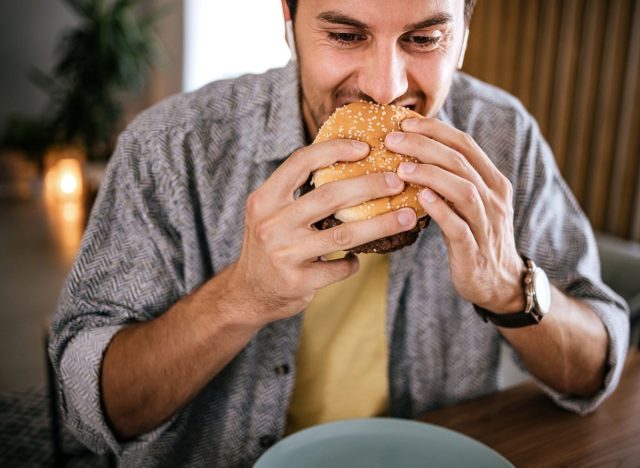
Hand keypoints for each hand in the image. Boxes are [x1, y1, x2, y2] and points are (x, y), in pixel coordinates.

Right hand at [228, 139, 416, 325]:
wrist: (249, 293)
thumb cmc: (269, 244)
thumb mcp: (270, 212)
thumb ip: (297, 191)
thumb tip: (347, 160)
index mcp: (265, 199)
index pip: (300, 162)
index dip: (334, 150)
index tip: (365, 147)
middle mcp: (272, 224)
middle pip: (329, 196)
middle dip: (369, 185)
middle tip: (397, 182)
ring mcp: (284, 254)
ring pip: (344, 234)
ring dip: (381, 224)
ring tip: (407, 217)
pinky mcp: (299, 281)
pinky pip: (339, 268)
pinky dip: (353, 262)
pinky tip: (357, 259)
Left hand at [384, 118, 525, 312]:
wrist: (499, 282)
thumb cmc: (475, 236)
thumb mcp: (469, 203)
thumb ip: (451, 179)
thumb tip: (415, 152)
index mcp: (493, 181)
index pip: (465, 144)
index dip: (435, 130)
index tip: (405, 122)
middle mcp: (493, 198)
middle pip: (460, 162)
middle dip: (424, 146)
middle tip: (392, 139)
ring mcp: (486, 224)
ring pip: (462, 190)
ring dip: (430, 175)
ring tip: (401, 168)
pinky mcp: (474, 250)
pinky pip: (458, 226)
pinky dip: (440, 210)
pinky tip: (420, 199)